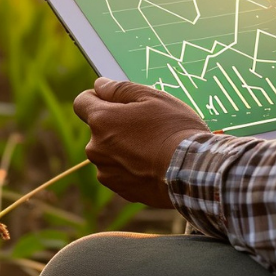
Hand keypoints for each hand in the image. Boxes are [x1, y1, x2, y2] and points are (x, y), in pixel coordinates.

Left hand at [72, 78, 210, 207]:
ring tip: (153, 149)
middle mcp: (96, 148)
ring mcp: (108, 172)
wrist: (193, 173)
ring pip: (109, 154)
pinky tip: (155, 166)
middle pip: (98, 130)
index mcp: (101, 120)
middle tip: (146, 127)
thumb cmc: (175, 131)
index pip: (82, 102)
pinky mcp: (122, 190)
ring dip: (123, 149)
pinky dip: (133, 169)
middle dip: (116, 126)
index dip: (98, 98)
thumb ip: (120, 89)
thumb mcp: (153, 98)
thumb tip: (100, 85)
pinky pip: (121, 174)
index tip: (116, 102)